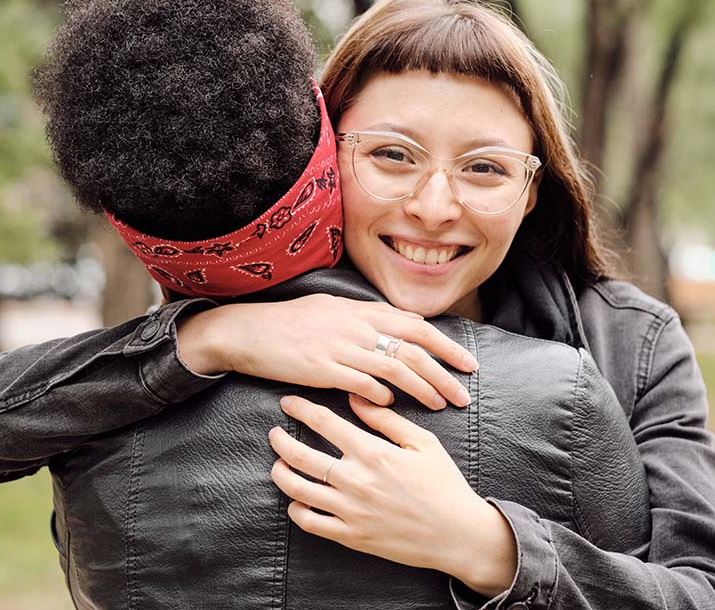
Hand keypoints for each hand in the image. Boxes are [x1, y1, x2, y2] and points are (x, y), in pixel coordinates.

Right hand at [177, 295, 477, 409]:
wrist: (247, 330)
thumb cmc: (289, 322)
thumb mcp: (332, 309)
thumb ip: (367, 317)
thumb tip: (400, 325)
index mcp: (361, 310)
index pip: (416, 325)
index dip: (446, 346)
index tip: (467, 364)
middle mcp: (356, 325)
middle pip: (413, 348)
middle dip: (443, 372)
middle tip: (463, 394)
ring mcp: (339, 346)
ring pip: (394, 367)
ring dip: (421, 388)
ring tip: (438, 405)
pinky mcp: (321, 368)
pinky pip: (361, 383)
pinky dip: (381, 395)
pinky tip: (392, 406)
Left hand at [268, 394, 516, 595]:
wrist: (457, 534)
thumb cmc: (443, 484)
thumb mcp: (422, 442)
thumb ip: (386, 419)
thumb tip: (356, 397)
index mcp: (373, 452)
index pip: (324, 422)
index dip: (301, 409)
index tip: (288, 403)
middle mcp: (355, 481)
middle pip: (301, 455)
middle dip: (281, 440)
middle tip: (274, 433)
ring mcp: (350, 511)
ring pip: (298, 490)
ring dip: (281, 474)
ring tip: (278, 465)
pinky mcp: (351, 536)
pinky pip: (310, 523)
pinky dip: (296, 510)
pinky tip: (296, 501)